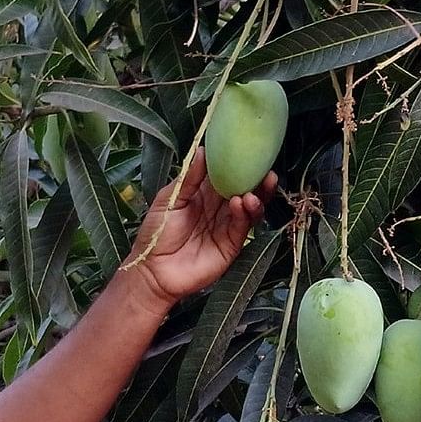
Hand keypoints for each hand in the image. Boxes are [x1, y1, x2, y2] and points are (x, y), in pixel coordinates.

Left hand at [125, 150, 273, 310]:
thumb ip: (189, 178)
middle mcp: (219, 207)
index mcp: (203, 193)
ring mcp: (226, 226)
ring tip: (254, 191)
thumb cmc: (156, 233)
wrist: (154, 271)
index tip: (248, 150)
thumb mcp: (170, 199)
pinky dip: (245, 214)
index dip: (238, 163)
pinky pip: (242, 227)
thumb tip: (202, 151)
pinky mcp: (231, 244)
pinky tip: (242, 203)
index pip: (226, 174)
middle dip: (257, 180)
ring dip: (256, 197)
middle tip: (266, 170)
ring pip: (249, 208)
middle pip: (243, 189)